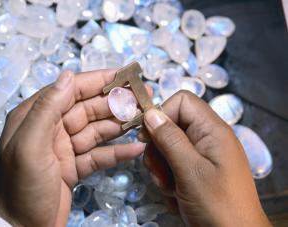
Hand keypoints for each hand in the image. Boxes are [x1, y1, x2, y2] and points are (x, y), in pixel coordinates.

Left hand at [0, 70, 144, 226]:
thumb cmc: (22, 187)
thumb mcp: (29, 145)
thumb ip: (47, 109)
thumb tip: (68, 75)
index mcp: (36, 117)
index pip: (71, 90)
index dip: (99, 81)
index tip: (125, 75)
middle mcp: (51, 128)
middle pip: (88, 108)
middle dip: (115, 102)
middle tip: (143, 98)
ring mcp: (64, 148)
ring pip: (97, 130)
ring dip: (119, 125)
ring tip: (143, 119)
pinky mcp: (75, 167)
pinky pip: (99, 155)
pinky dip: (117, 152)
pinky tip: (136, 149)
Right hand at [142, 91, 270, 226]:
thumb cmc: (217, 204)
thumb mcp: (190, 170)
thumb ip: (170, 139)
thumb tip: (150, 113)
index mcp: (212, 129)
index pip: (182, 102)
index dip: (161, 113)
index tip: (146, 136)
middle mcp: (207, 137)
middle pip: (171, 125)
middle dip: (158, 147)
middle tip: (160, 170)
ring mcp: (202, 154)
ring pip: (168, 146)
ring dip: (161, 165)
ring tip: (169, 186)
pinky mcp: (196, 169)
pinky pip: (173, 162)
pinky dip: (167, 176)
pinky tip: (173, 191)